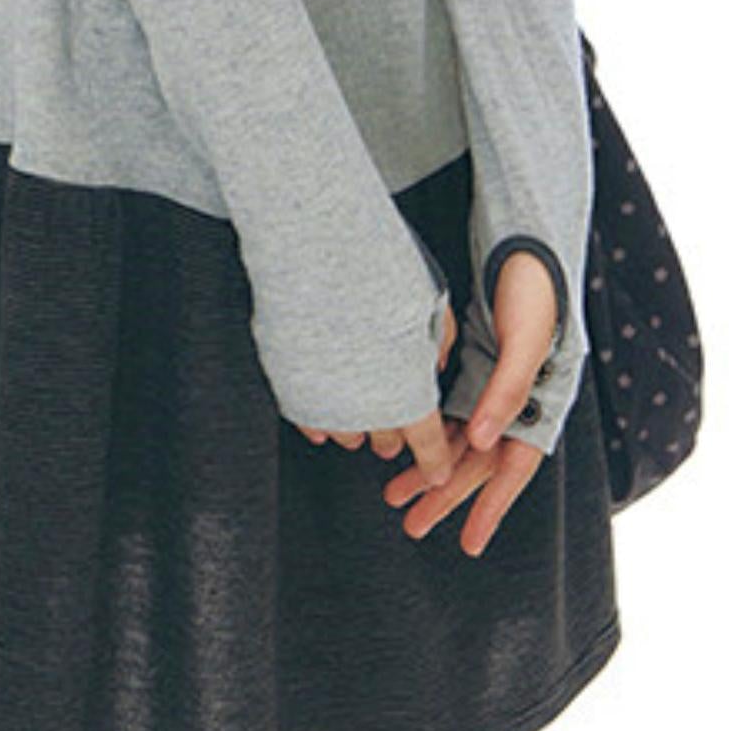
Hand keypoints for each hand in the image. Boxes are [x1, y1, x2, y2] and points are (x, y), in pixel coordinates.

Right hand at [293, 295, 461, 495]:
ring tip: (362, 414)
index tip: (437, 471)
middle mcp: (368, 406)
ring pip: (347, 434)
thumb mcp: (432, 304)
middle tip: (398, 434)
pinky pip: (309, 420)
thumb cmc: (379, 275)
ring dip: (359, 429)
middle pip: (386, 440)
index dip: (434, 462)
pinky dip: (322, 421)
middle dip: (396, 439)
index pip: (427, 444)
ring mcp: (326, 401)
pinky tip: (327, 413)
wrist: (317, 259)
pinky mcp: (291, 390)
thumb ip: (439, 342)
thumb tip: (436, 362)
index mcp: (408, 392)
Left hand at [382, 248, 559, 556]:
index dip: (491, 509)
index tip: (469, 545)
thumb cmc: (533, 289)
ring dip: (428, 468)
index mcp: (540, 403)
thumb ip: (506, 389)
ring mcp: (492, 387)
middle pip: (478, 464)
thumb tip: (481, 442)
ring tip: (392, 495)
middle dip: (444, 496)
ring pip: (458, 442)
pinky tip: (399, 447)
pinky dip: (427, 433)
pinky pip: (448, 413)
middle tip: (410, 524)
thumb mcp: (525, 339)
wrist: (522, 244)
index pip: (514, 470)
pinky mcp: (472, 368)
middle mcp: (516, 403)